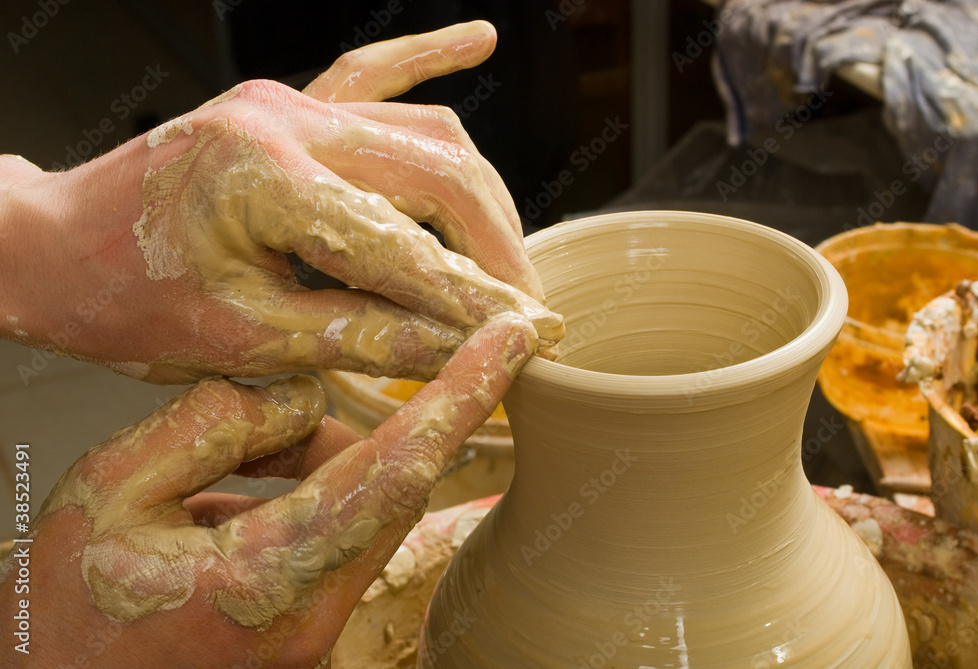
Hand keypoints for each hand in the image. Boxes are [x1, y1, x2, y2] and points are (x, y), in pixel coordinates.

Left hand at [0, 22, 560, 383]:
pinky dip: (428, 62)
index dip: (477, 297)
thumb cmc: (118, 298)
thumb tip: (456, 348)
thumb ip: (359, 337)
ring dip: (476, 195)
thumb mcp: (240, 341)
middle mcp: (284, 119)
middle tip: (531, 304)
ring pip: (422, 130)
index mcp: (264, 176)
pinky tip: (479, 41)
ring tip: (508, 256)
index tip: (537, 334)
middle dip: (495, 245)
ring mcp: (285, 103)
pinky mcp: (283, 105)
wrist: (46, 247)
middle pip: (437, 171)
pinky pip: (370, 75)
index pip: (405, 244)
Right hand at [0, 312, 536, 667]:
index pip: (393, 473)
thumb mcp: (109, 493)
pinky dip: (304, 489)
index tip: (513, 342)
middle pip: (387, 486)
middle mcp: (310, 614)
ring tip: (232, 458)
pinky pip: (334, 531)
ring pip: (359, 505)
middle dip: (389, 420)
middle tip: (372, 372)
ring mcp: (314, 626)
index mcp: (264, 581)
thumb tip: (296, 392)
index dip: (460, 399)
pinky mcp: (306, 620)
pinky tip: (234, 488)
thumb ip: (211, 424)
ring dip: (318, 459)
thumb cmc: (60, 613)